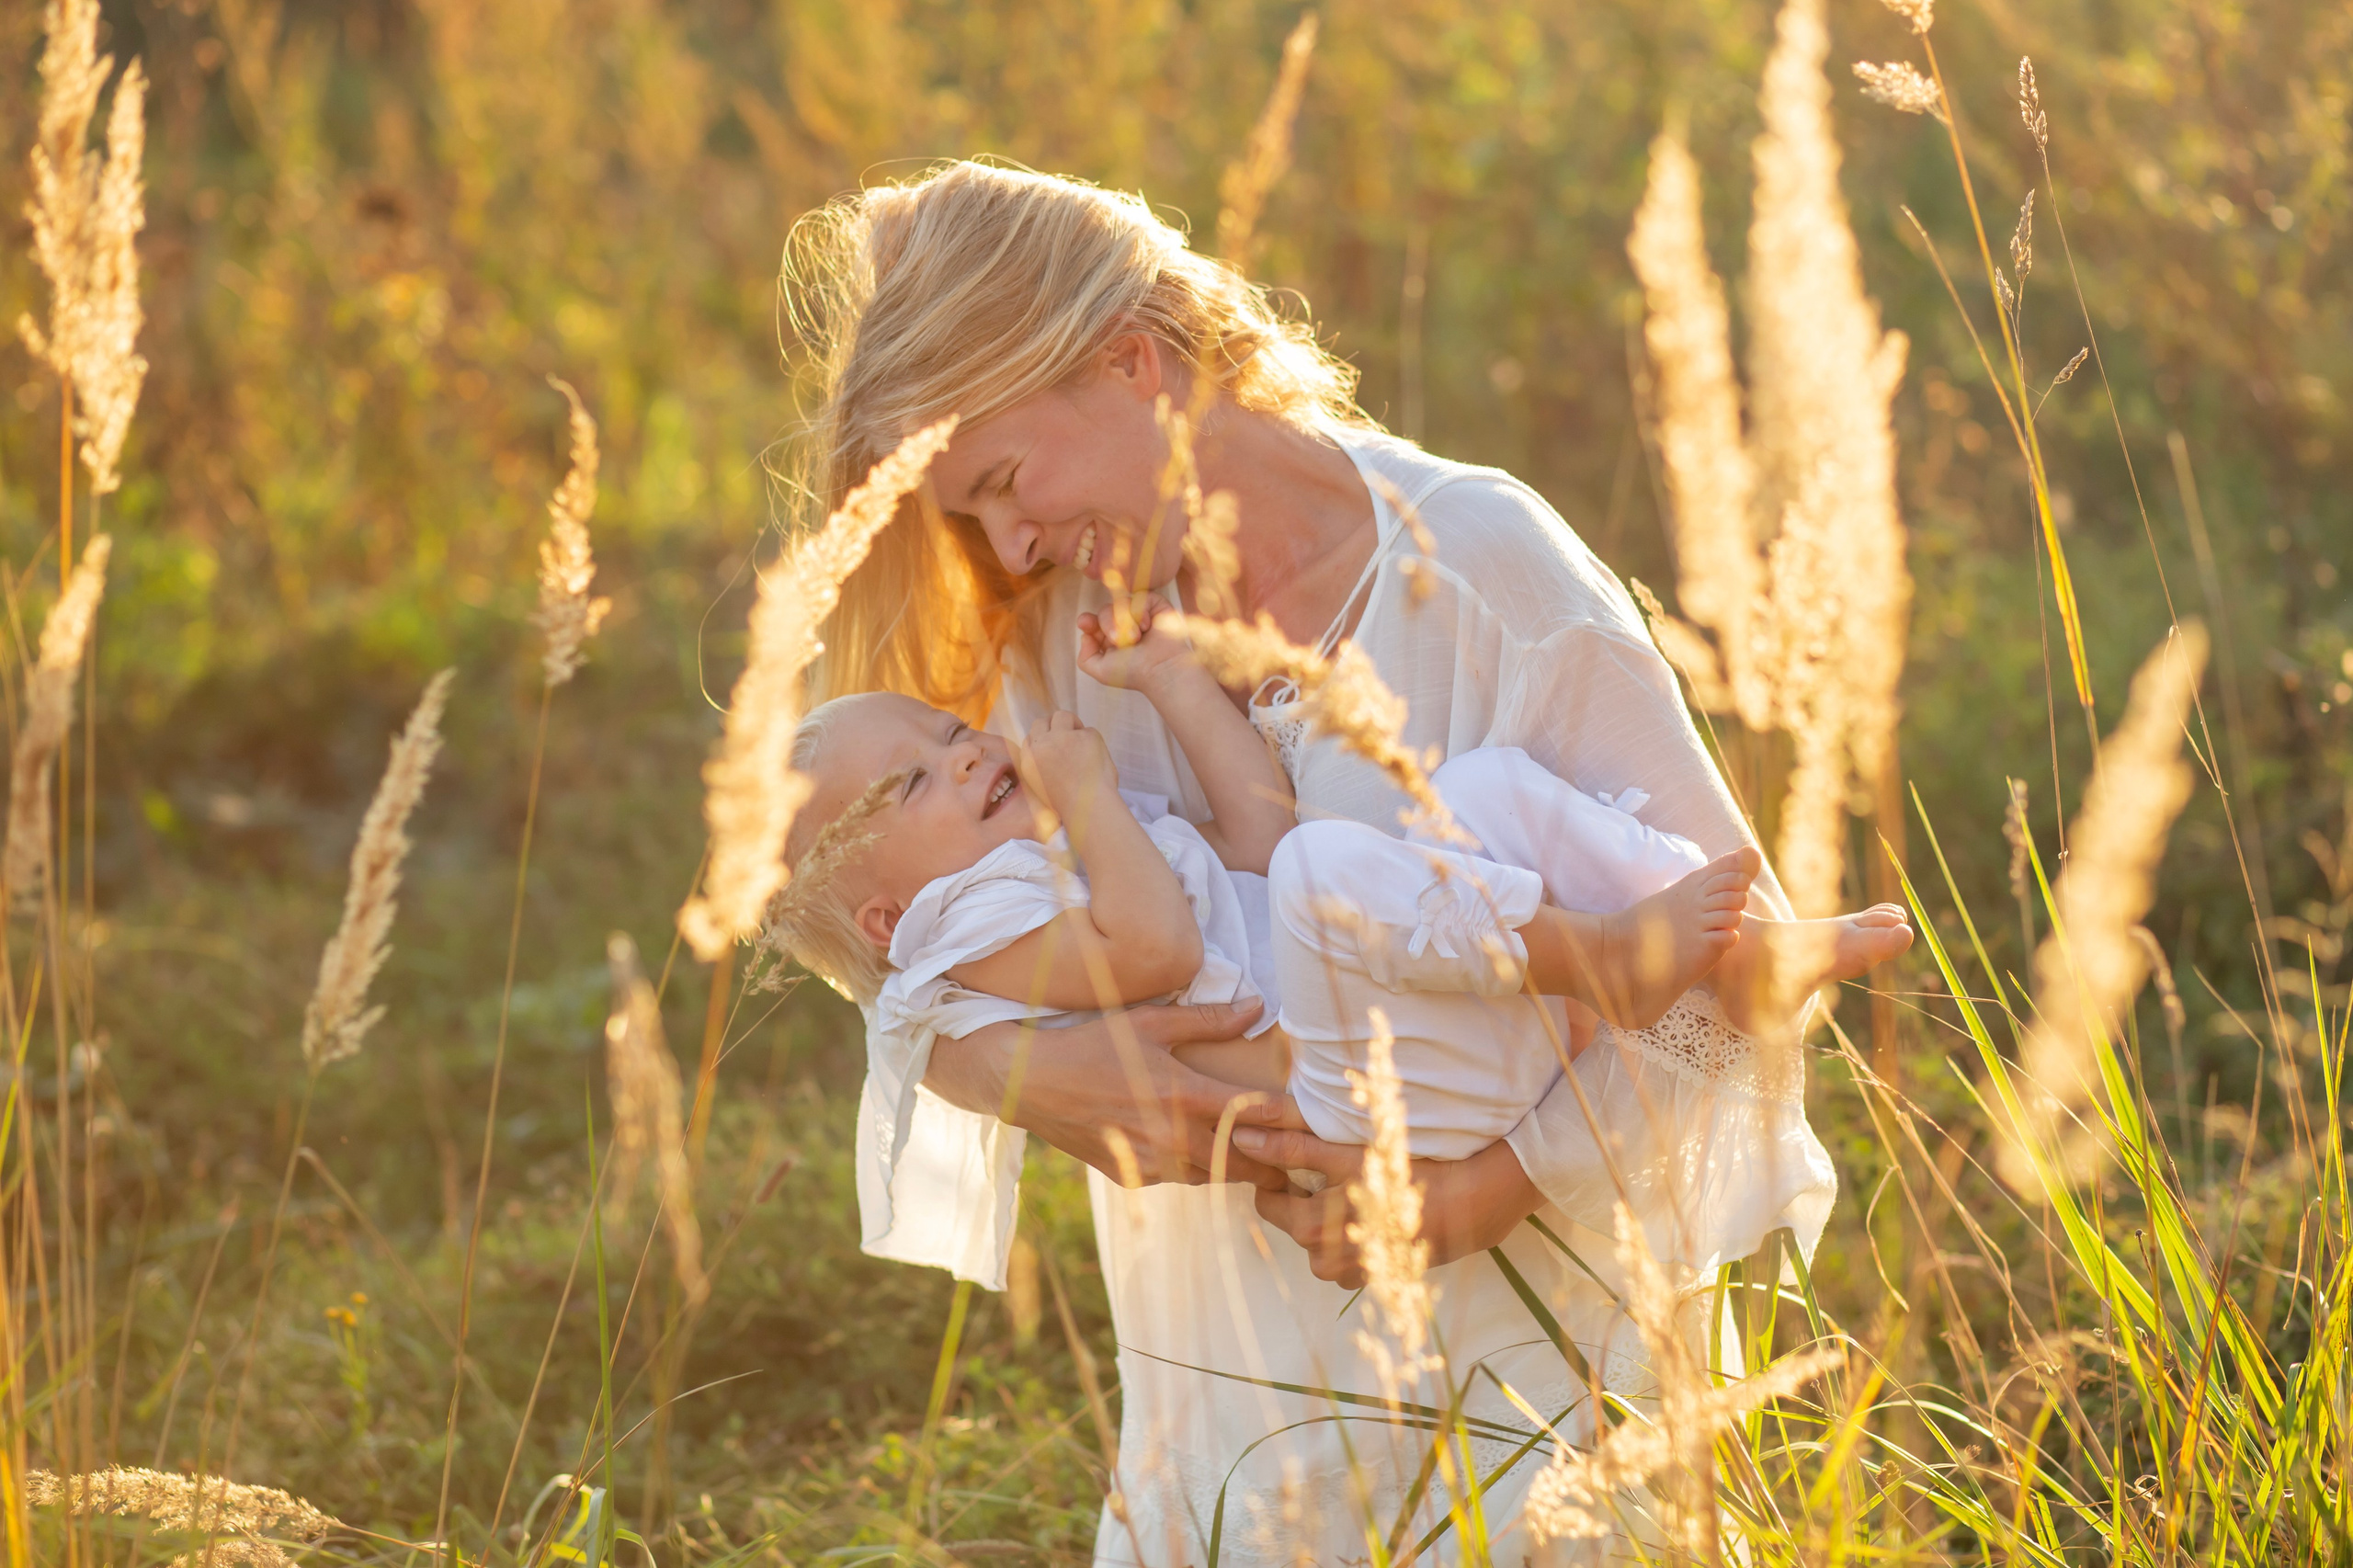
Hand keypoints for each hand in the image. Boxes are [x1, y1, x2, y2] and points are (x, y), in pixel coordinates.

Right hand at [924, 999, 1307, 1190]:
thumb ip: (1208, 1019)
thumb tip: (1259, 1006)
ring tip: (1264, 1159)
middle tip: (1302, 1157)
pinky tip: (1202, 1153)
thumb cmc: (1093, 1044)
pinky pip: (1179, 1179)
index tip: (1317, 1123)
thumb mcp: (1150, 1023)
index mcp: (1184, 1096)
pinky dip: (1195, 1168)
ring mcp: (1152, 1163)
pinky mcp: (1133, 1178)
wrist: (1032, 1083)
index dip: (1292, 1122)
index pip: (1257, 1116)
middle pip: (1245, 1161)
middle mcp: (1173, 1137)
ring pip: (1214, 1176)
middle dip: (1275, 1161)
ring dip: (1236, 1167)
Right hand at [1018, 709, 1118, 824]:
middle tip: (1068, 734)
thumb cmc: (1069, 806)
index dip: (1043, 738)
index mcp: (1030, 760)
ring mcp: (1064, 737)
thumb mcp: (1043, 788)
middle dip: (1053, 725)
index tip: (1053, 744)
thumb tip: (1050, 754)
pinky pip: (1089, 731)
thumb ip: (1043, 766)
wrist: (1087, 809)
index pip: (1030, 737)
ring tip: (1083, 742)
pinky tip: (1097, 758)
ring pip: (1064, 716)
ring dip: (1073, 724)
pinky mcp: (1085, 735)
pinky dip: (1094, 742)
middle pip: (1042, 721)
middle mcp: (1043, 745)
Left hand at [1078, 592, 1197, 693]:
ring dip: (1125, 621)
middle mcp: (1124, 625)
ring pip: (1121, 603)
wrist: (1161, 669)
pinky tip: (1147, 627)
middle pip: (1105, 611)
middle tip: (1119, 641)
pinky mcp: (1155, 605)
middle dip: (1108, 624)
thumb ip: (1085, 658)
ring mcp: (1139, 614)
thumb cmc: (1134, 673)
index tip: (1085, 623)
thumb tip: (1085, 636)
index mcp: (1110, 639)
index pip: (1093, 622)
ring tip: (1136, 638)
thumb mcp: (1101, 671)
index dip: (1087, 621)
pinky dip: (1140, 611)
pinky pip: (1140, 598)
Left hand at [1234, 1129, 1541, 1286]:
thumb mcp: (1347, 1152)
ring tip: (1361, 1184)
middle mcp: (1327, 1264)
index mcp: (1312, 1232)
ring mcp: (1355, 1274)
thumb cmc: (1409, 1171)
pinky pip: (1351, 1252)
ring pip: (1323, 1238)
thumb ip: (1290, 1145)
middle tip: (1337, 1165)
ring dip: (1332, 1213)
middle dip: (1306, 1194)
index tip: (1301, 1156)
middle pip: (1295, 1220)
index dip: (1278, 1175)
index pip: (1267, 1202)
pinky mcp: (1380, 1276)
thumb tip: (1238, 1134)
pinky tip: (1379, 1208)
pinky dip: (1357, 1231)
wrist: (1475, 1202)